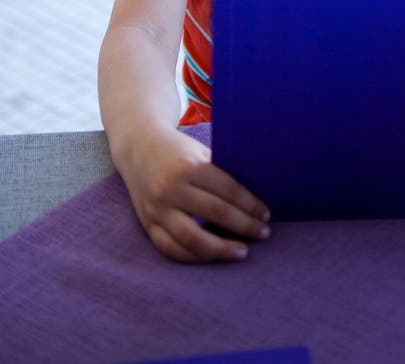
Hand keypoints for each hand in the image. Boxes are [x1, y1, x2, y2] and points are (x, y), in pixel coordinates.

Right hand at [119, 127, 270, 262]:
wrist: (139, 148)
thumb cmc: (179, 151)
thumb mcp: (200, 152)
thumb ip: (221, 173)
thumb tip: (255, 198)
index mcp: (190, 166)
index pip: (228, 191)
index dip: (251, 205)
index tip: (266, 215)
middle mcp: (172, 188)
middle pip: (215, 213)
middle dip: (244, 226)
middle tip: (263, 233)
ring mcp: (157, 209)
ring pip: (192, 238)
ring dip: (221, 249)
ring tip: (242, 252)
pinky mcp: (147, 224)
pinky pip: (171, 248)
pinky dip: (194, 256)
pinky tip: (213, 256)